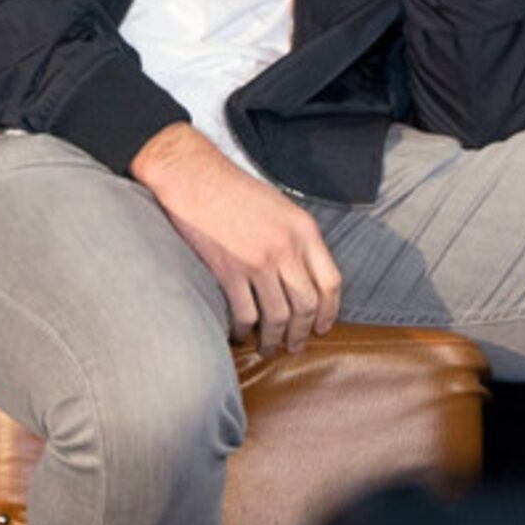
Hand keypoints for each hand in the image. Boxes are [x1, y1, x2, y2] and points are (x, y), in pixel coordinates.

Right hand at [132, 123, 343, 355]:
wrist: (194, 177)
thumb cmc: (235, 191)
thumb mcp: (281, 208)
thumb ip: (297, 241)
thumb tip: (304, 278)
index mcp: (304, 230)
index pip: (331, 281)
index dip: (329, 311)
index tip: (323, 326)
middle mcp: (286, 247)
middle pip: (307, 304)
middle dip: (302, 332)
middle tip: (295, 345)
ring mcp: (258, 260)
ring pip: (278, 315)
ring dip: (274, 338)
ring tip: (268, 347)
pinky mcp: (228, 271)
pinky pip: (244, 314)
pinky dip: (244, 331)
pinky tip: (239, 335)